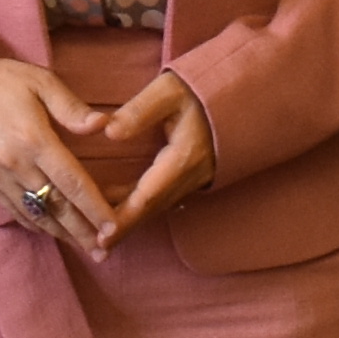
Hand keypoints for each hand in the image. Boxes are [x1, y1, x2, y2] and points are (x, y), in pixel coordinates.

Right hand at [0, 53, 123, 252]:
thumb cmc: (1, 81)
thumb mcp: (40, 80)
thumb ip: (71, 107)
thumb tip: (103, 125)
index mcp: (34, 139)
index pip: (71, 182)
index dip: (94, 207)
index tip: (114, 225)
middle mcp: (16, 165)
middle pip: (56, 207)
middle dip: (83, 232)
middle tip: (106, 251)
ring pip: (37, 215)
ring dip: (63, 234)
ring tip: (86, 248)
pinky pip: (16, 211)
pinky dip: (37, 225)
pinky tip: (53, 232)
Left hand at [87, 72, 221, 236]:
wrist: (243, 97)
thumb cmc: (200, 90)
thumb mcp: (169, 91)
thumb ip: (138, 111)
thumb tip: (109, 132)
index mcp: (182, 158)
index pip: (148, 196)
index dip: (124, 218)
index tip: (102, 235)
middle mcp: (189, 176)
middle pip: (151, 209)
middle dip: (124, 228)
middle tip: (95, 246)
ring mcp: (194, 179)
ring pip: (158, 207)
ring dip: (131, 221)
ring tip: (101, 235)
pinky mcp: (192, 177)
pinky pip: (164, 200)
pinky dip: (142, 210)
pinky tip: (122, 211)